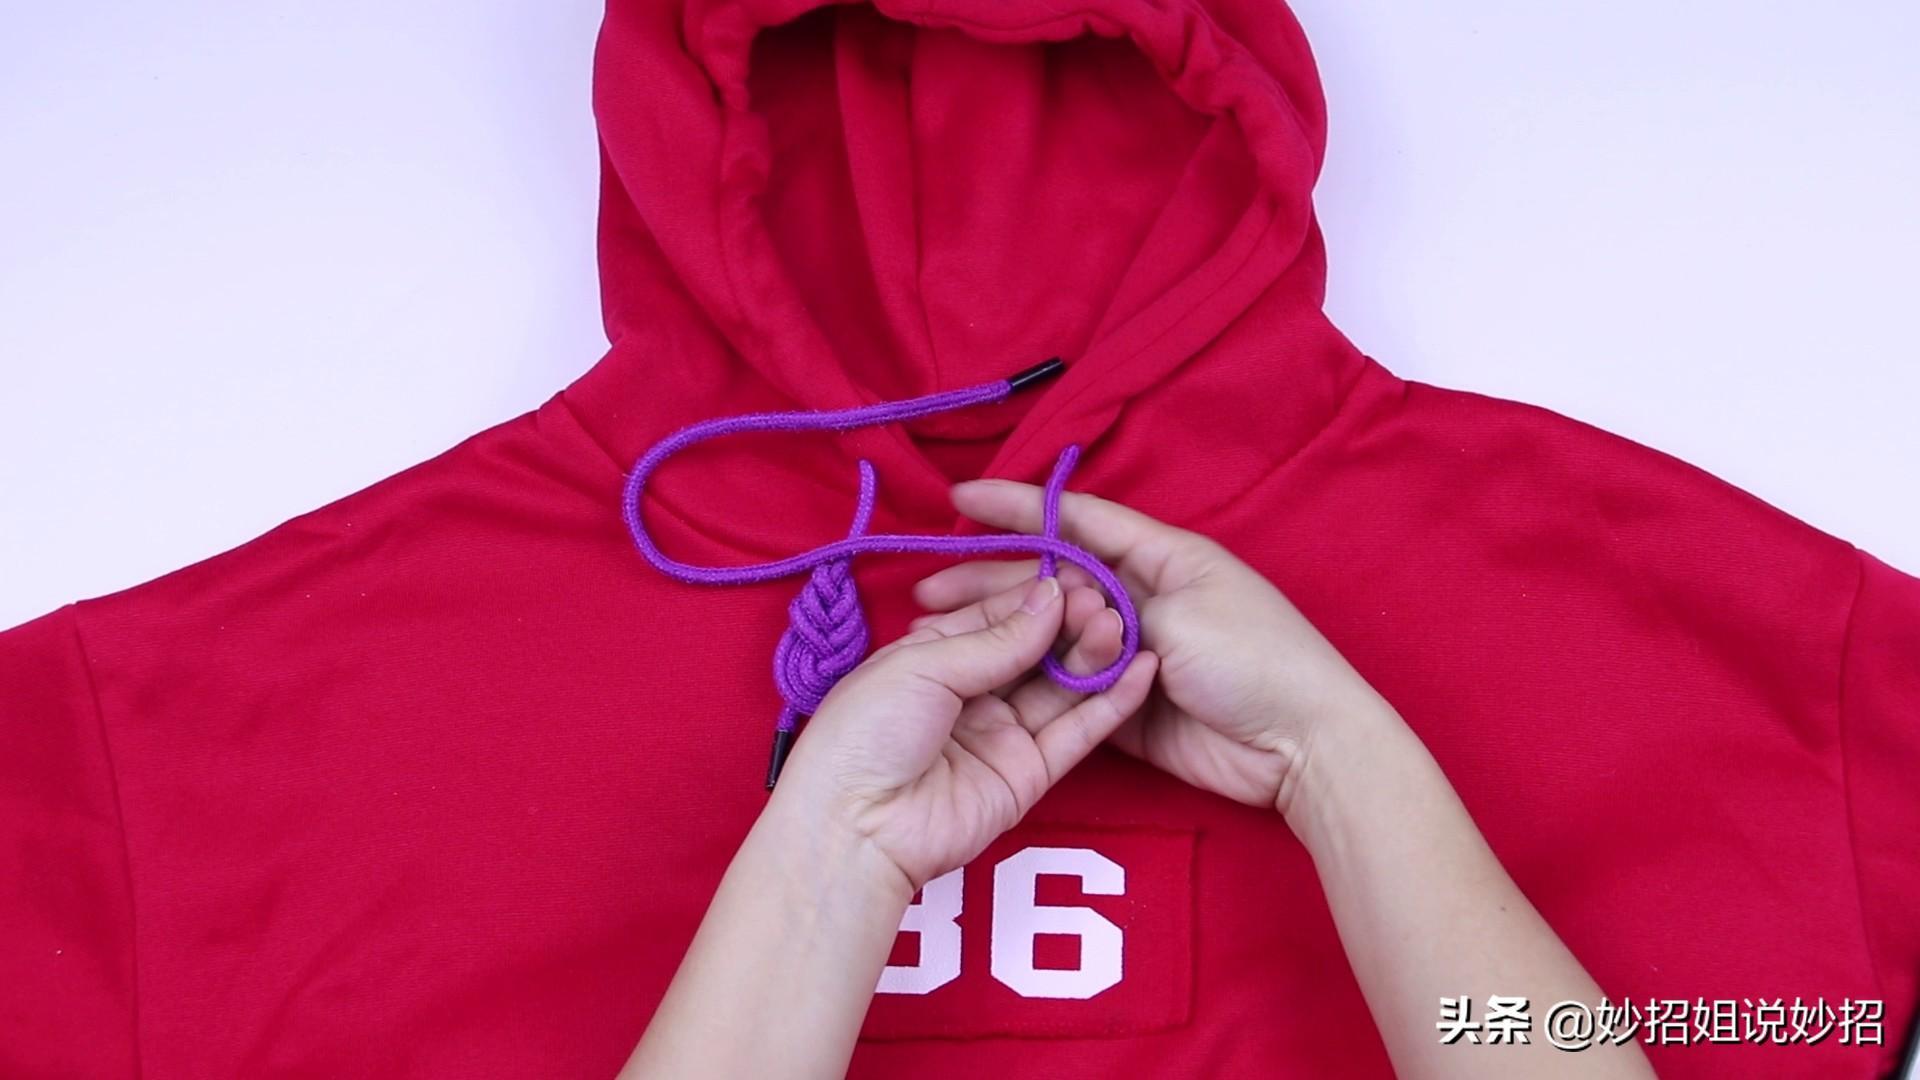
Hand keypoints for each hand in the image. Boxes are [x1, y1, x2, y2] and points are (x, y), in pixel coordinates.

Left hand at [776, 574, 1158, 891]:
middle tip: (1106, 600)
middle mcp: (971, 692)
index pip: (996, 616)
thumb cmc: (866, 732)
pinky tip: (1142, 670)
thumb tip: (1051, 596)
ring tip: (1125, 627)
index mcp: (933, 657)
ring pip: (1060, 687)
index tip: (1077, 575)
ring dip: (1094, 656)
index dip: (1035, 597)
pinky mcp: (1029, 774)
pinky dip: (1111, 704)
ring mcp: (1002, 734)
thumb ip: (995, 638)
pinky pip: (1076, 733)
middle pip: (1033, 650)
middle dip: (1070, 623)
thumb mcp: (923, 667)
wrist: (855, 828)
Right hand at [914, 480, 1396, 816]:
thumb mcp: (1181, 611)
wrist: (1302, 746)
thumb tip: (1061, 604)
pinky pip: (1068, 688)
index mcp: (1162, 556)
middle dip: (991, 581)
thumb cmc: (1254, 659)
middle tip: (927, 592)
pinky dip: (1030, 682)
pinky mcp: (1126, 708)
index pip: (1077, 521)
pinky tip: (983, 679)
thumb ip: (1113, 603)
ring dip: (1001, 634)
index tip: (960, 501)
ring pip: (1052, 637)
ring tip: (941, 637)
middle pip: (1053, 582)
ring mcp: (1133, 655)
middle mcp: (1143, 598)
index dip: (1017, 509)